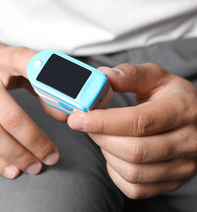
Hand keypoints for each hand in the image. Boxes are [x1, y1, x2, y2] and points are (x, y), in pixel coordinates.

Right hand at [0, 34, 65, 178]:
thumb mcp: (11, 59)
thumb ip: (38, 82)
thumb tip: (61, 114)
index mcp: (0, 58)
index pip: (26, 63)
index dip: (46, 79)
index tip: (65, 105)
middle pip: (11, 117)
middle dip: (35, 142)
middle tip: (51, 157)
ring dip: (17, 156)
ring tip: (34, 167)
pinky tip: (11, 169)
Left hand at [68, 63, 196, 198]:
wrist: (196, 120)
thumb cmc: (171, 97)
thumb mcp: (156, 77)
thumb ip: (129, 75)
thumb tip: (103, 76)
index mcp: (183, 110)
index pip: (139, 122)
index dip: (103, 121)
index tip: (77, 118)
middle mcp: (189, 142)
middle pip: (134, 150)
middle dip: (100, 137)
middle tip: (87, 125)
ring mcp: (183, 167)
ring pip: (133, 172)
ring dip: (107, 154)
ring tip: (104, 136)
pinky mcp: (173, 182)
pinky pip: (135, 188)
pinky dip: (115, 173)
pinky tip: (115, 154)